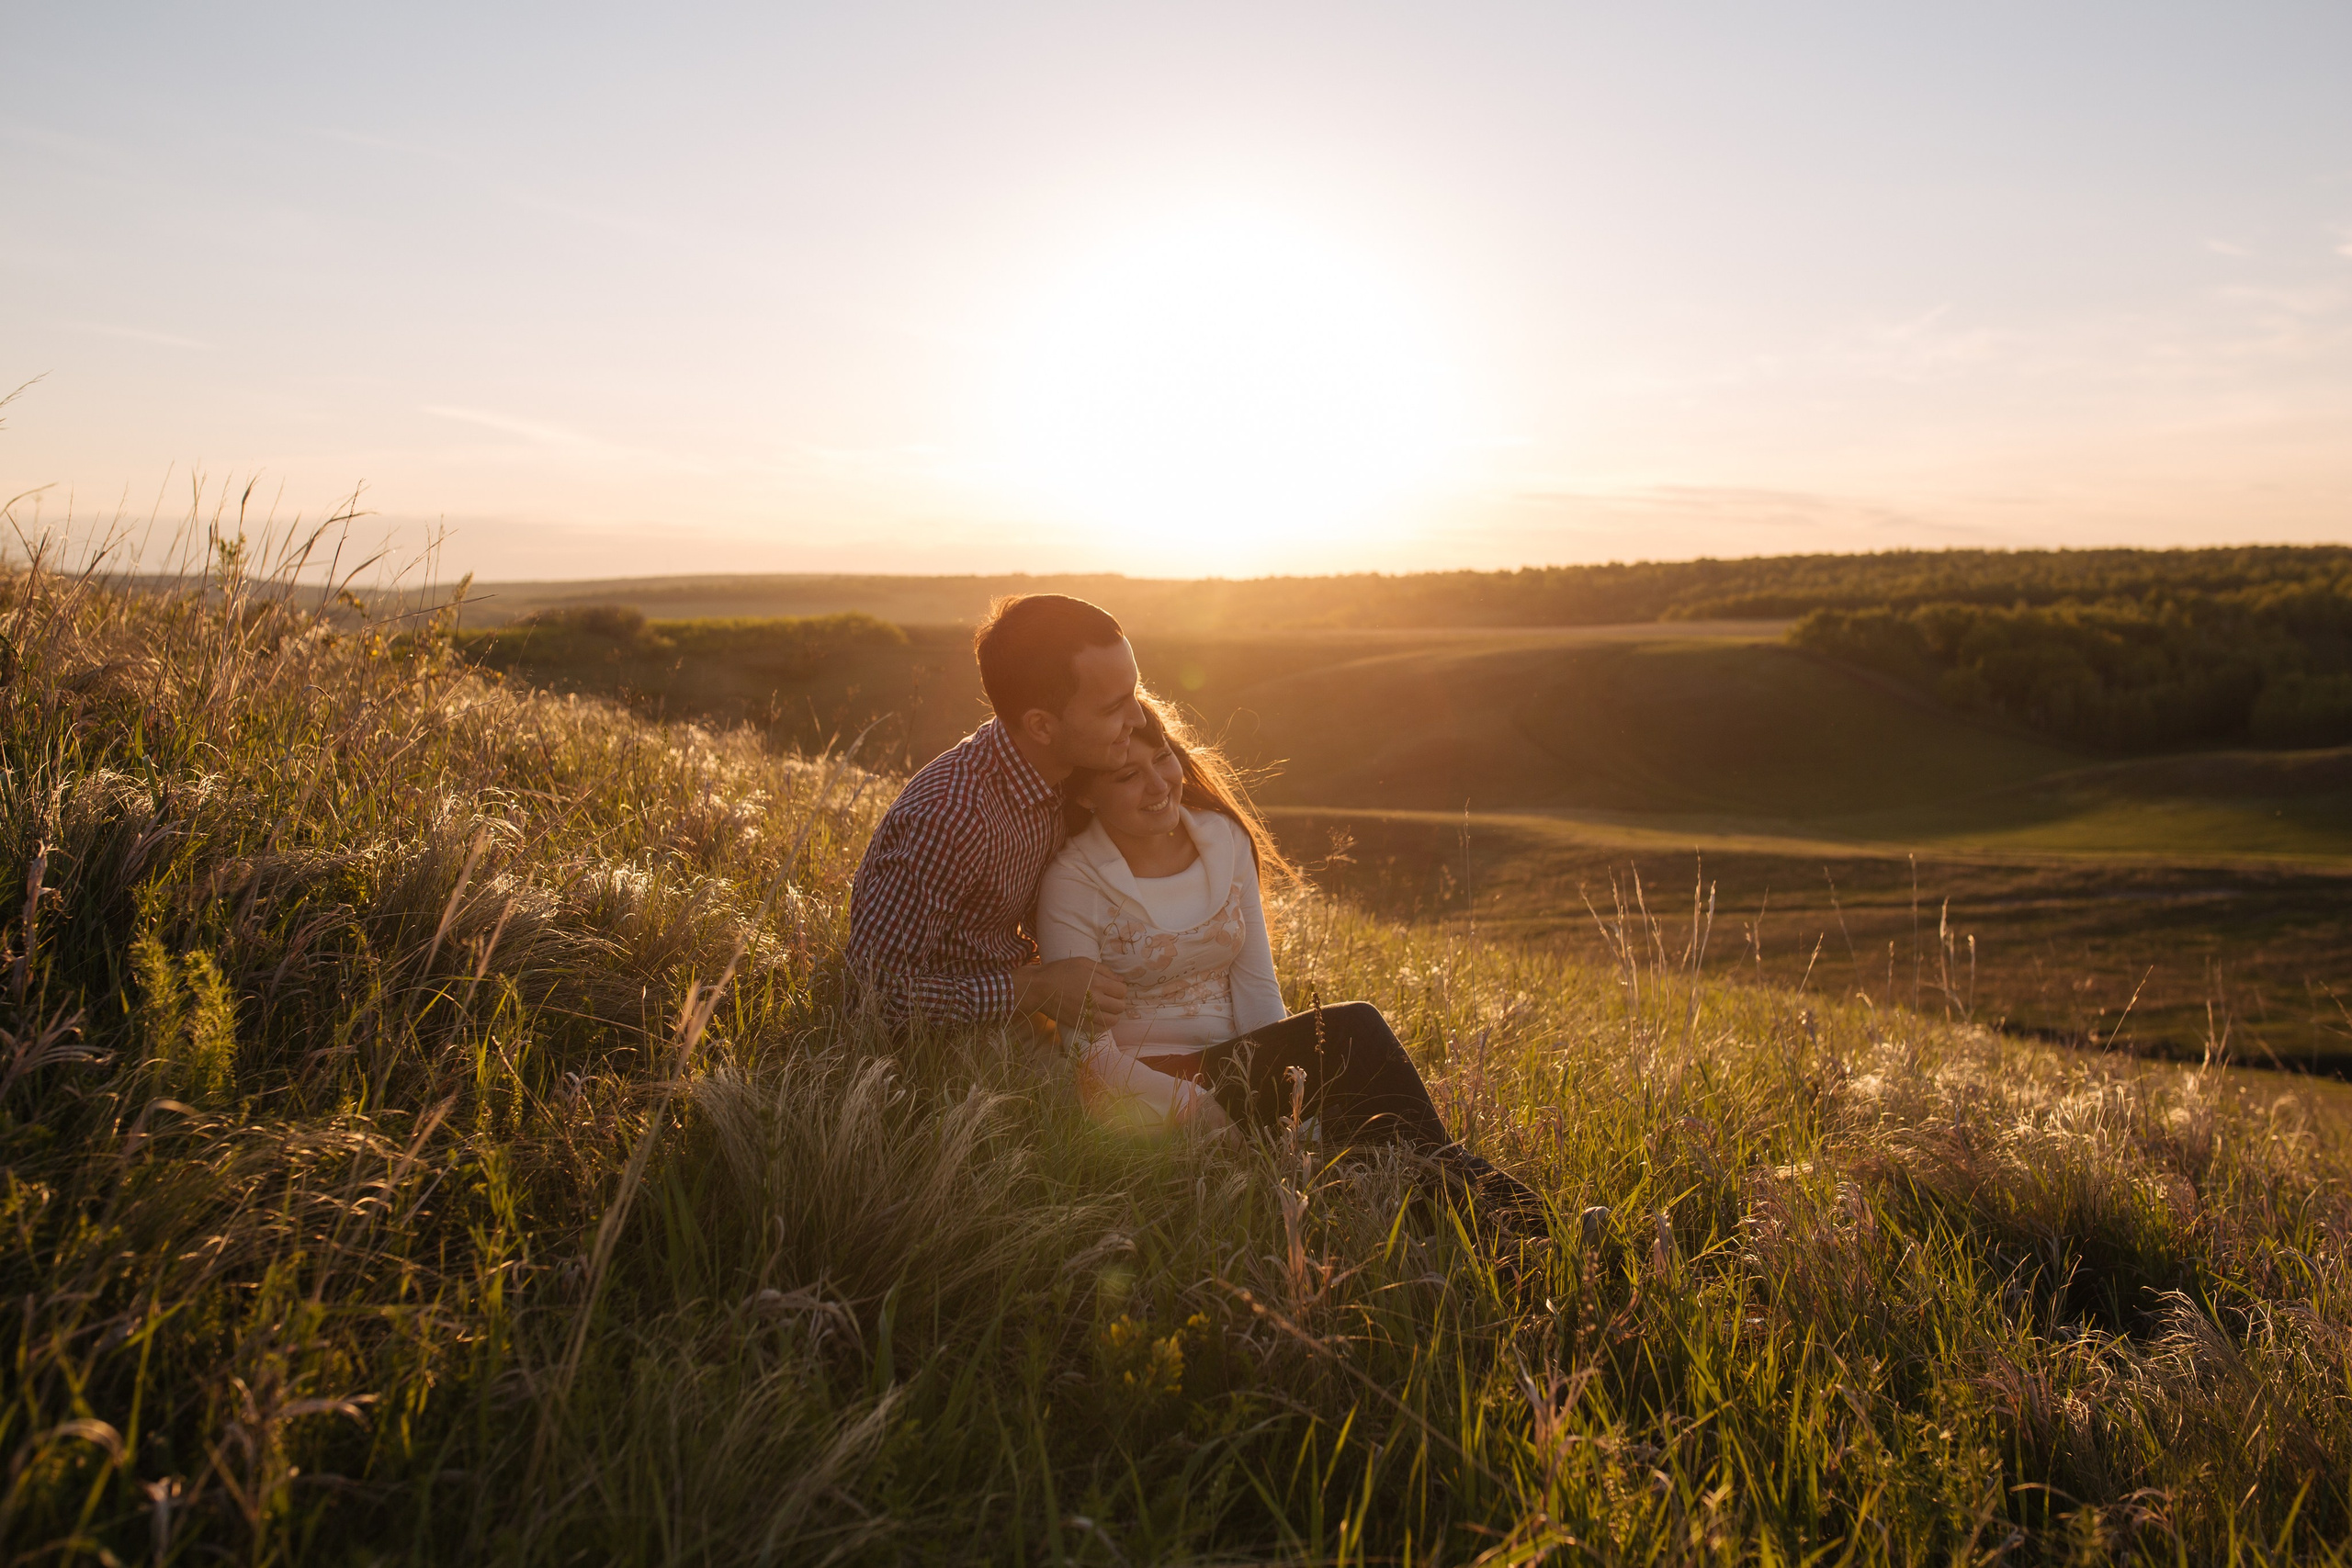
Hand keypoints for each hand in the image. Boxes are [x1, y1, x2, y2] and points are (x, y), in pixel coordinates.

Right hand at [1013, 958, 1127, 1031]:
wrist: (1039, 988)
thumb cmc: (1061, 971)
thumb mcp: (1083, 962)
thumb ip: (1105, 971)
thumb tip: (1121, 980)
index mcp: (1098, 983)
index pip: (1122, 991)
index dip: (1119, 989)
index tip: (1112, 988)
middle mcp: (1095, 1000)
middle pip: (1120, 1007)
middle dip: (1117, 1001)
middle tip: (1108, 998)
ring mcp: (1088, 1014)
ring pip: (1113, 1020)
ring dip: (1112, 1014)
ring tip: (1104, 1008)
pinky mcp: (1079, 1024)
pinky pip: (1101, 1029)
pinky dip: (1102, 1023)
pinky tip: (1096, 1016)